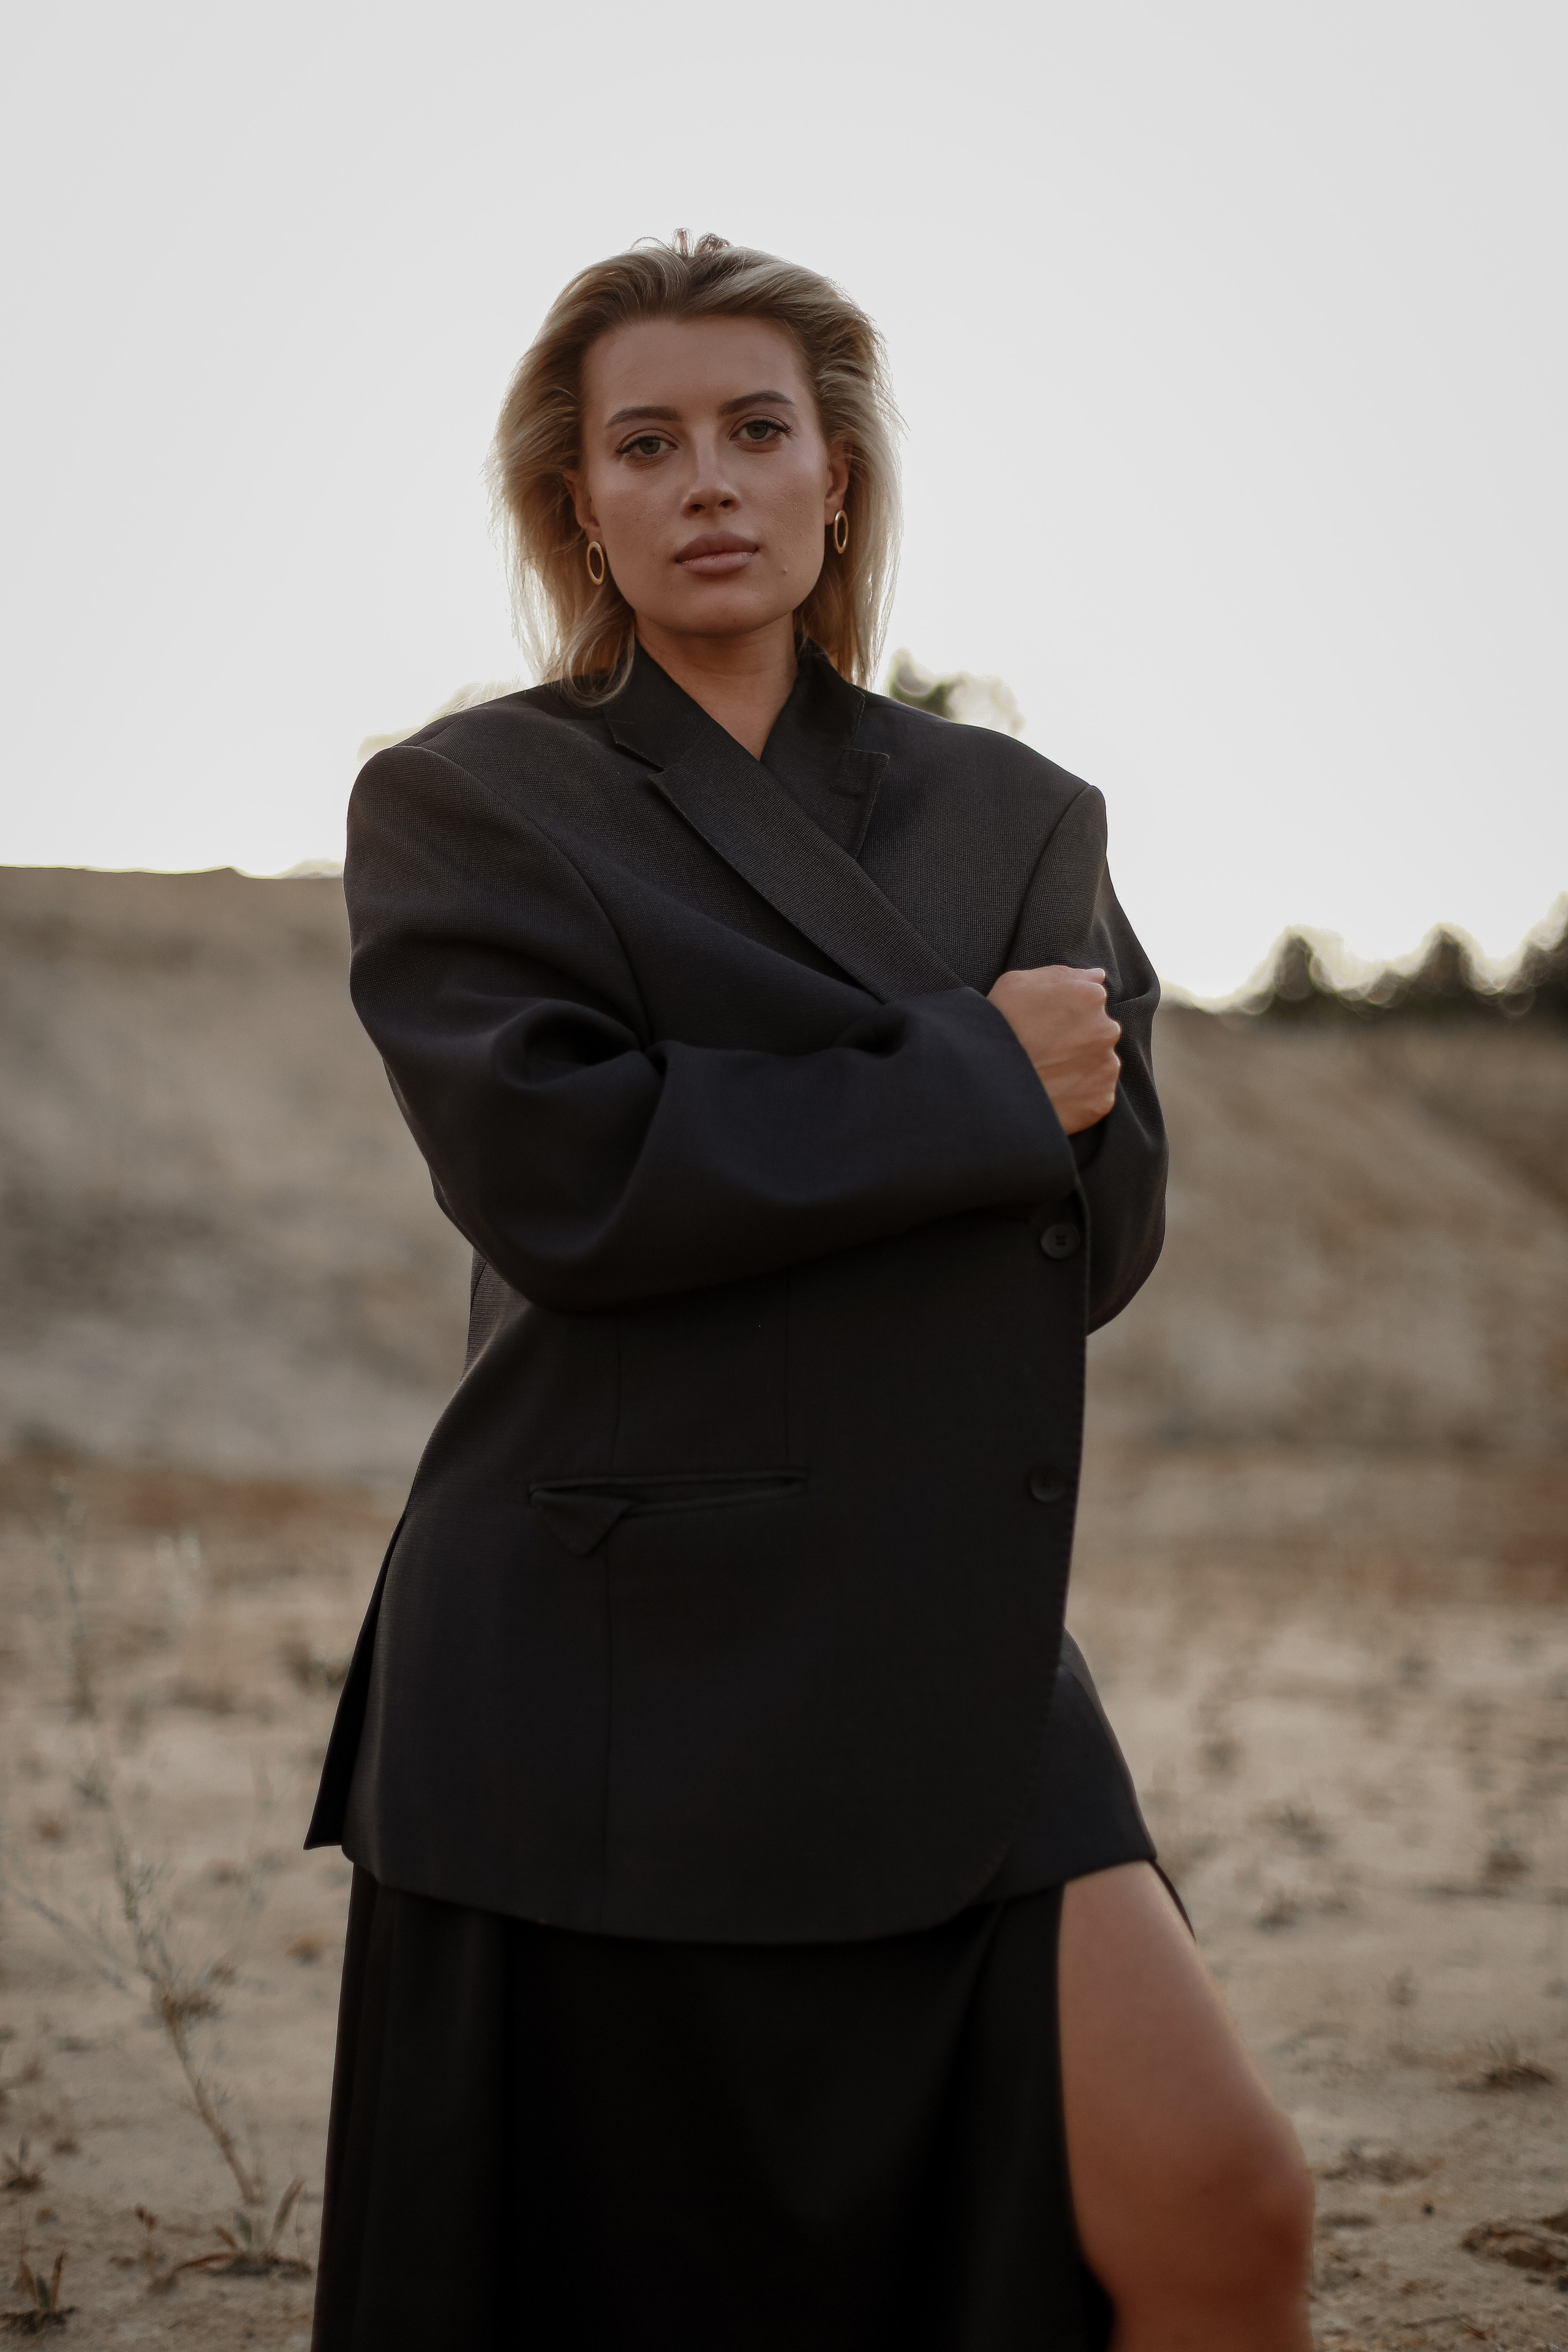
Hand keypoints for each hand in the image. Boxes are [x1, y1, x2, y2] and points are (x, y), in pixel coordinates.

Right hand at [986, 964, 1120, 1135]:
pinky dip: (1080, 1095)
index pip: (1091, 1000)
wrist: (982, 1084)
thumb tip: (1098, 976)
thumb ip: (1062, 975)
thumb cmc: (995, 1026)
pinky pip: (1097, 1095)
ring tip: (1046, 1073)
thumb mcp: (1016, 983)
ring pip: (1099, 1063)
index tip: (1042, 1025)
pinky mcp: (1101, 1101)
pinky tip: (1053, 1093)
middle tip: (1042, 1051)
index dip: (1064, 1012)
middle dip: (1078, 1039)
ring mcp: (1106, 1068)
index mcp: (1090, 997)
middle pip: (1099, 1031)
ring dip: (1080, 1066)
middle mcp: (1107, 1030)